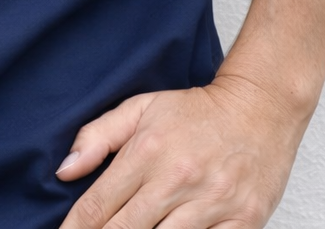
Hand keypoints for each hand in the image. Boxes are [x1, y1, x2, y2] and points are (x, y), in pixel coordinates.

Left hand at [55, 73, 307, 227]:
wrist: (259, 108)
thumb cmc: (195, 112)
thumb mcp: (141, 108)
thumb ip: (98, 136)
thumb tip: (64, 170)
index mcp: (147, 151)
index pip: (99, 203)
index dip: (76, 226)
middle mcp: (177, 179)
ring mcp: (211, 204)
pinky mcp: (242, 222)